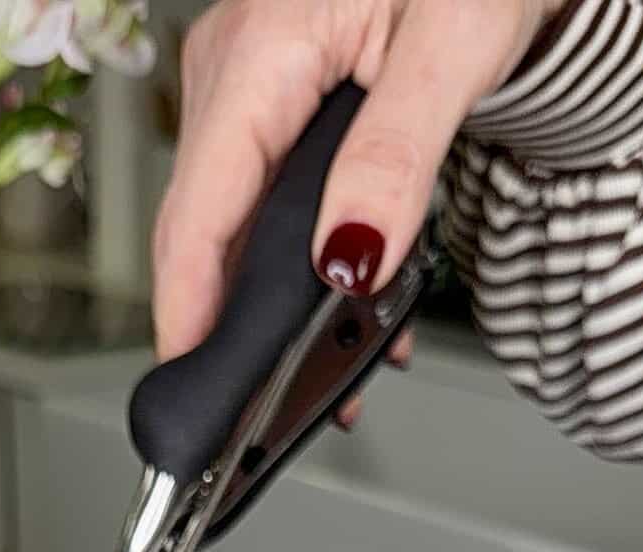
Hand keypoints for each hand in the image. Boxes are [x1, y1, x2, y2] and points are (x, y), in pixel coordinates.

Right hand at [153, 0, 561, 388]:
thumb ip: (396, 157)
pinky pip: (267, 196)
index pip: (198, 209)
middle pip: (207, 227)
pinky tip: (349, 302)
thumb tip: (347, 257)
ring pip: (236, 221)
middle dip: (236, 326)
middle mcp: (234, 67)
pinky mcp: (273, 98)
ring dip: (277, 302)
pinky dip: (302, 260)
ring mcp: (247, 83)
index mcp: (260, 49)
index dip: (188, 310)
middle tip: (271, 413)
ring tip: (336, 375)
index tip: (194, 384)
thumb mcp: (453, 46)